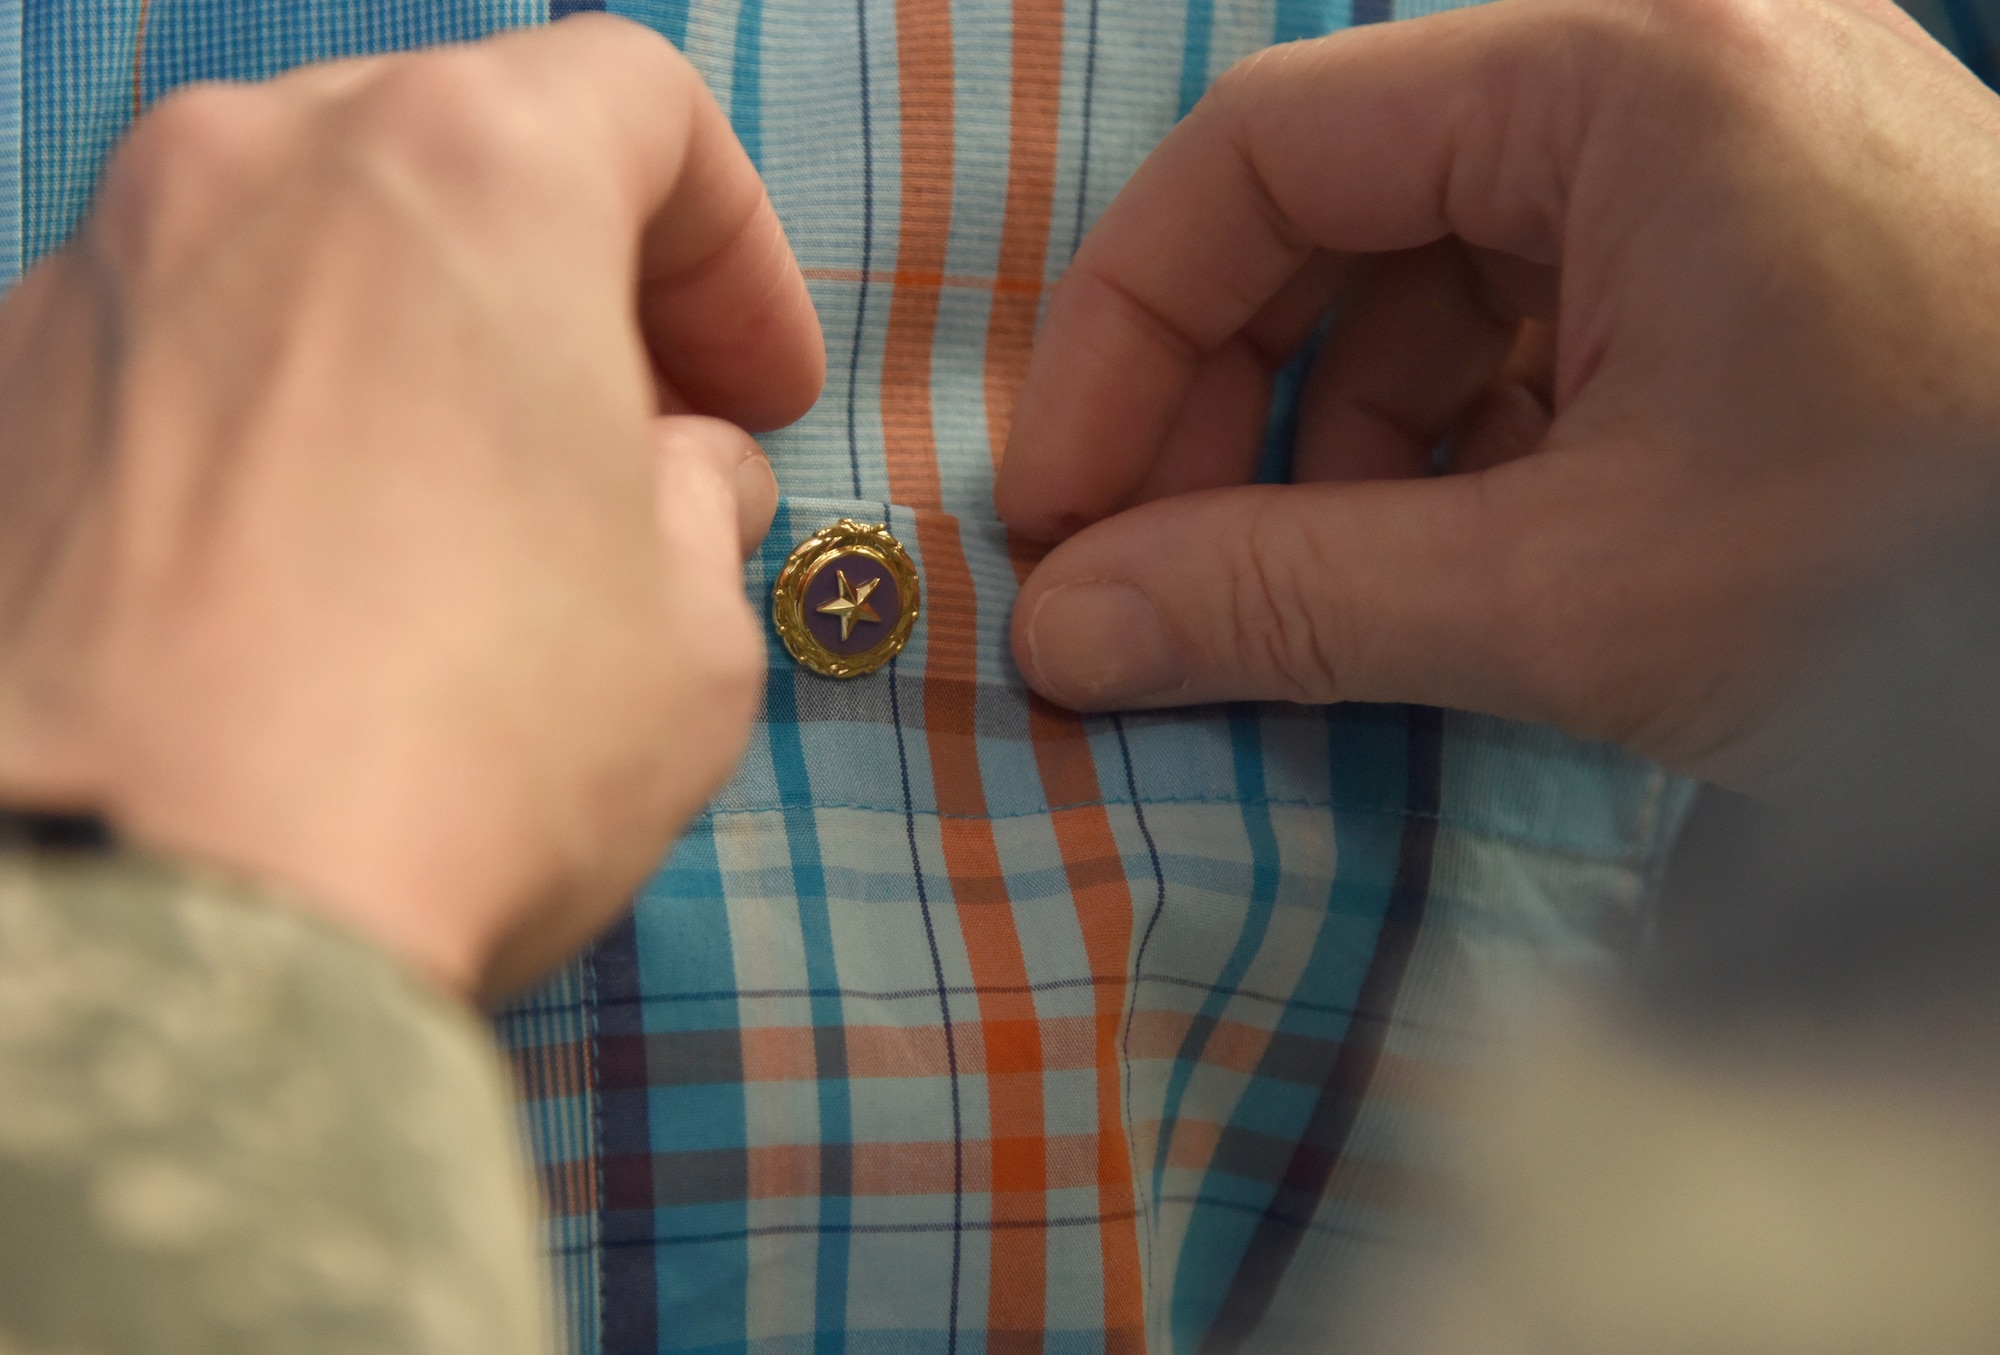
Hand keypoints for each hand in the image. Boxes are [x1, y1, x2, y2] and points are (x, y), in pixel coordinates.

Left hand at [0, 16, 824, 998]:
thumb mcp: (696, 630)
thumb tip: (669, 474)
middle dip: (577, 284)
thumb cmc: (462, 750)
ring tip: (478, 513)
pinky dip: (279, 417)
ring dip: (423, 344)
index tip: (757, 384)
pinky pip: (183, 359)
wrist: (160, 916)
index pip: (639, 107)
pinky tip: (321, 572)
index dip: (736, 249)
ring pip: (308, 249)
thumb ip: (700, 500)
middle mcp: (255, 173)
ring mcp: (97, 279)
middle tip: (641, 433)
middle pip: (461, 155)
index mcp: (469, 177)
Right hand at [996, 0, 1999, 785]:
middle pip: (1340, 208)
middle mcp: (1667, 71)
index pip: (1267, 150)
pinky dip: (1455, 453)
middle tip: (1140, 570)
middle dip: (1223, 401)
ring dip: (1335, 447)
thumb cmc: (1932, 572)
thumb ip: (1286, 598)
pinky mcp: (1755, 259)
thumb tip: (1059, 633)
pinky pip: (1534, 328)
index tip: (1060, 503)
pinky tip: (1441, 568)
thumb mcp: (1570, 593)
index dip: (1125, 331)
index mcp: (1624, 72)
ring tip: (1304, 596)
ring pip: (1431, 280)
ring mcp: (1719, 162)